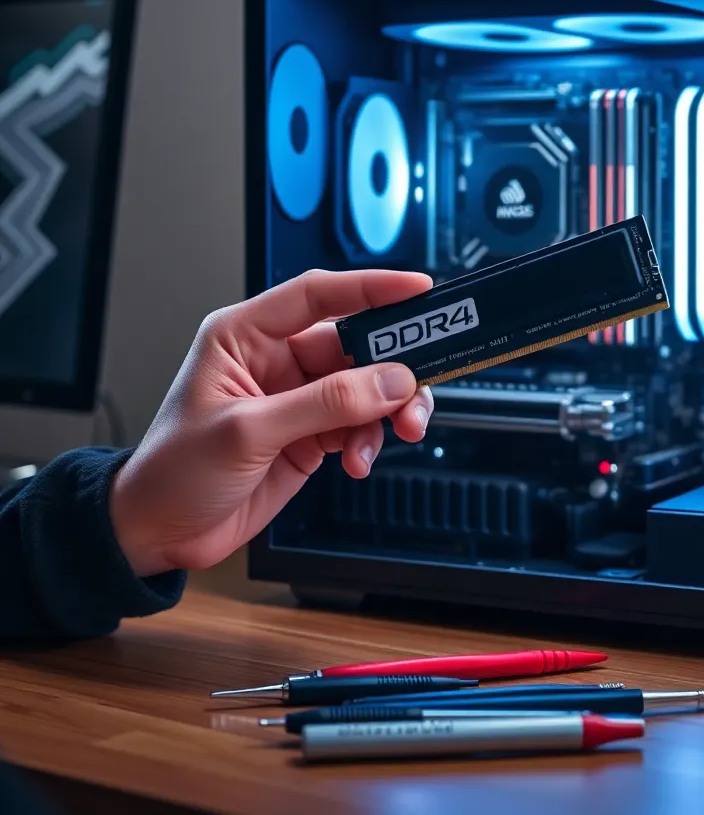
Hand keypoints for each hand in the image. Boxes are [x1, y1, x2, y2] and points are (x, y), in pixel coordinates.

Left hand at [109, 269, 433, 577]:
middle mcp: (277, 360)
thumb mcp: (248, 432)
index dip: (371, 288)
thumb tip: (389, 381)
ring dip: (391, 408)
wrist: (158, 535)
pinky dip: (372, 440)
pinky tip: (359, 461)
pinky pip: (361, 424)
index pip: (317, 295)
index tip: (418, 290)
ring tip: (402, 430)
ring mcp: (298, 398)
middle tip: (424, 382)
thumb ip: (324, 404)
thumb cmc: (173, 472)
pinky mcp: (312, 434)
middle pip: (356, 344)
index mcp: (246, 336)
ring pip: (368, 386)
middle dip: (395, 364)